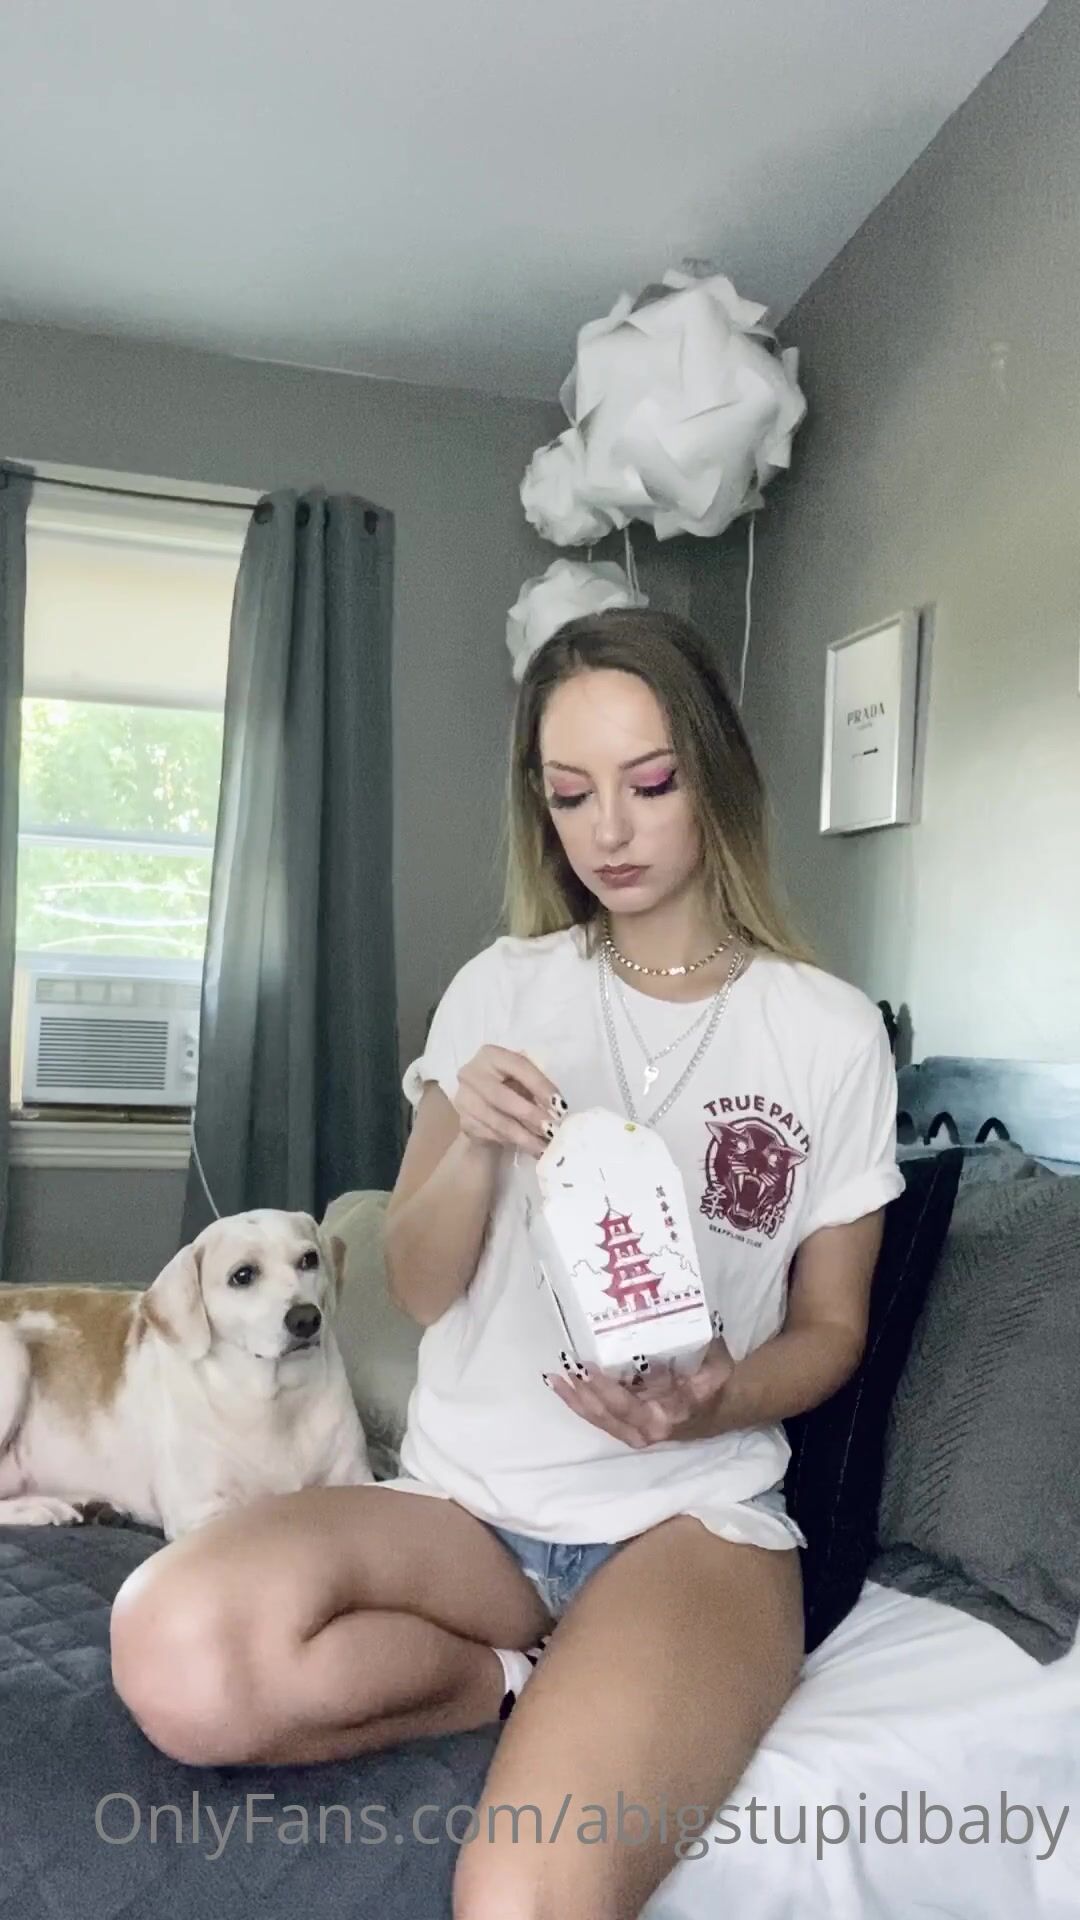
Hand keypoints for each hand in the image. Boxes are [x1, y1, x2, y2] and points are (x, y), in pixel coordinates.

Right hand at [453, 1045, 565, 1157]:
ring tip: (545, 1146)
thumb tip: (556, 1109)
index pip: (518, 1066)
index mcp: (490, 1055)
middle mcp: (471, 1074)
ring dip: (525, 1136)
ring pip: (498, 1121)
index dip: (540, 1085)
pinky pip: (493, 1135)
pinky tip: (532, 1148)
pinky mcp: (464, 1123)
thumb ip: (536, 1087)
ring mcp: (464, 1100)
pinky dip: (515, 1143)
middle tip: (551, 1129)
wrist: (481, 1106)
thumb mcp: (522, 1078)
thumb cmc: (509, 1086)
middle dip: (530, 1114)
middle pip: (502, 1097)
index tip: (560, 1105)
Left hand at [543, 1336, 735, 1447]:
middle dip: (580, 1393)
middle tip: (563, 1368)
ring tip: (554, 1378)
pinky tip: (566, 1387)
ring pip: (599, 1419)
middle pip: (604, 1416)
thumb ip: (694, 1348)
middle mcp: (647, 1431)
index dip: (604, 1389)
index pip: (627, 1406)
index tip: (586, 1368)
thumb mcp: (713, 1363)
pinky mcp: (631, 1427)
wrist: (728, 1406)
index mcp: (665, 1417)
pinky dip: (583, 1403)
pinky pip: (602, 1417)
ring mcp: (637, 1432)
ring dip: (575, 1399)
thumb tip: (669, 1319)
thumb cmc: (717, 1381)